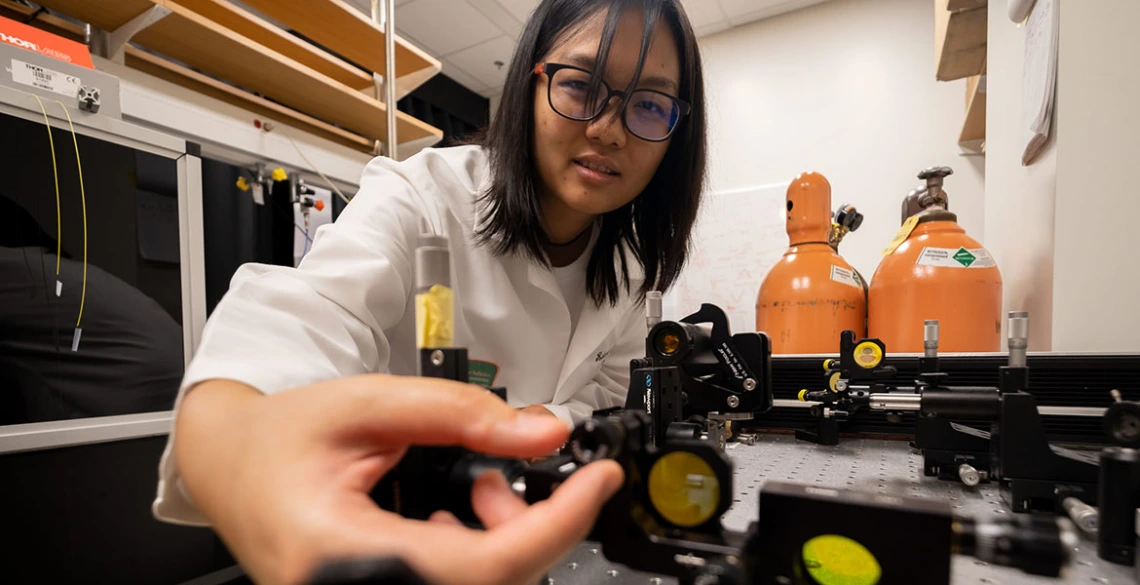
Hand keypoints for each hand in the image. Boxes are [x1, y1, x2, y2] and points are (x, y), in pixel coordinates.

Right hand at [175, 375, 623, 584]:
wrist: (230, 465)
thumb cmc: (278, 438)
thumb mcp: (367, 404)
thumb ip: (458, 413)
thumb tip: (540, 431)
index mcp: (345, 551)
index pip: (483, 564)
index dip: (555, 526)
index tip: (599, 483)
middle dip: (530, 529)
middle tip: (515, 472)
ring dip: (503, 540)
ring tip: (480, 486)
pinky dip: (477, 551)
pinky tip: (456, 513)